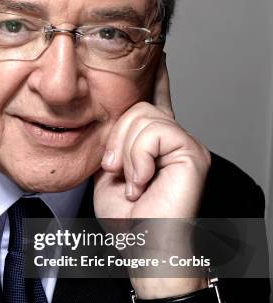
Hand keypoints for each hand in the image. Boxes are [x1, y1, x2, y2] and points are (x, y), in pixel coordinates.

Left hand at [93, 53, 210, 219]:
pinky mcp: (192, 152)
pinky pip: (154, 133)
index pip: (158, 102)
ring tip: (132, 183)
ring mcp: (186, 145)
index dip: (158, 78)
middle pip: (137, 107)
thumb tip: (114, 118)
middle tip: (115, 172)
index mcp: (157, 144)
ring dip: (125, 153)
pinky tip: (143, 182)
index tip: (158, 56)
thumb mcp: (110, 172)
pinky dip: (138, 159)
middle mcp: (175, 140)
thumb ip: (116, 143)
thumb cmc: (128, 220)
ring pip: (143, 117)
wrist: (143, 246)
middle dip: (116, 139)